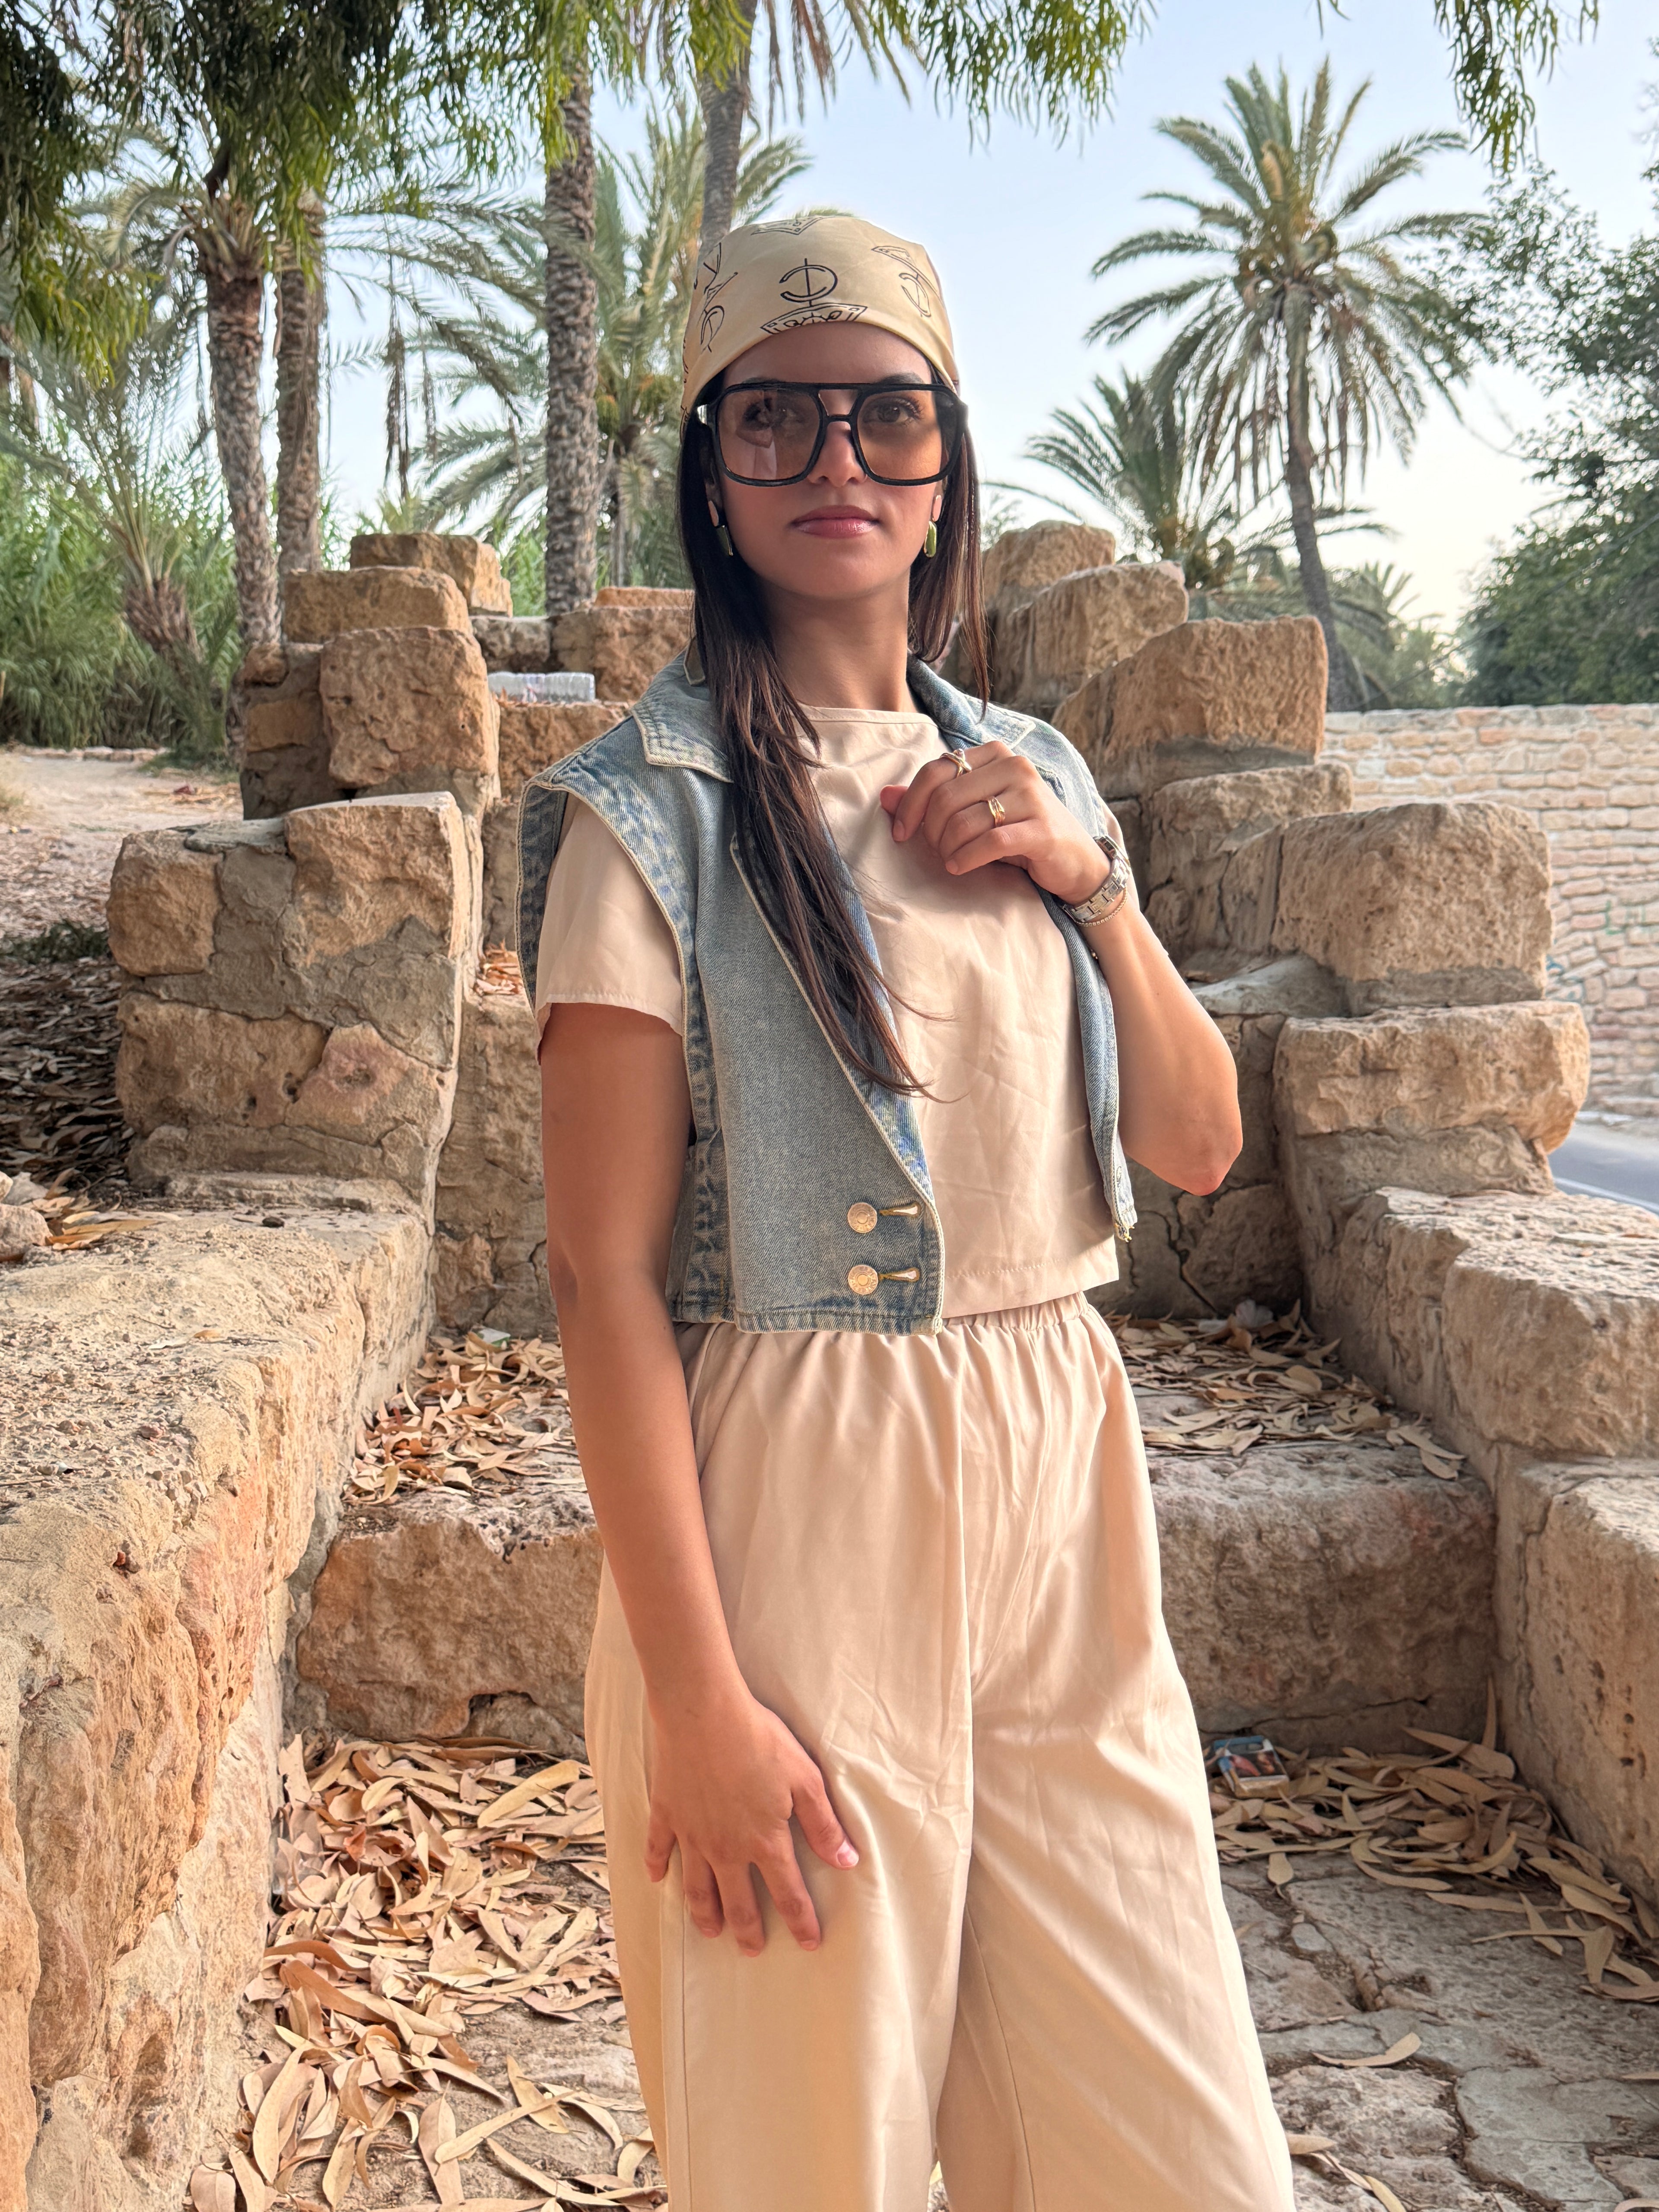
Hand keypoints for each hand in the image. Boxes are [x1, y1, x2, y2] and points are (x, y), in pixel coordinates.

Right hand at [644, 1686, 858, 1956]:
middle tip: (753, 1950)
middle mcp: (727, 1848)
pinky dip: (657, 1866)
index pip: (789, 1894)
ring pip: (697, 1887)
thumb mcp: (804, 1779)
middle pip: (738, 1902)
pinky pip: (658, 1848)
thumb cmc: (759, 1740)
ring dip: (705, 1913)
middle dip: (748, 1931)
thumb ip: (824, 1825)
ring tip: (711, 1931)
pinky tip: (656, 1878)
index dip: (801, 1922)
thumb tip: (847, 1861)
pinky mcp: (666, 1813)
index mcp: (764, 1841)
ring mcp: (692, 1834)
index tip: (809, 1943)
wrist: (703, 1712)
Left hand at [880, 740, 1118, 909]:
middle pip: (945, 798)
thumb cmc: (1018, 832)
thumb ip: (932, 800)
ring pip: (964, 821)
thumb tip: (884, 796)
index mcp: (995, 754)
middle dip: (931, 832)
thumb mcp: (974, 811)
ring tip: (952, 860)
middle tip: (936, 851)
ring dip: (948, 849)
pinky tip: (960, 867)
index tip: (901, 833)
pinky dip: (967, 858)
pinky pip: (989, 842)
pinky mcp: (1041, 828)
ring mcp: (1031, 795)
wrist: (1073, 860)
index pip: (936, 770)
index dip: (910, 804)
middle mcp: (1014, 766)